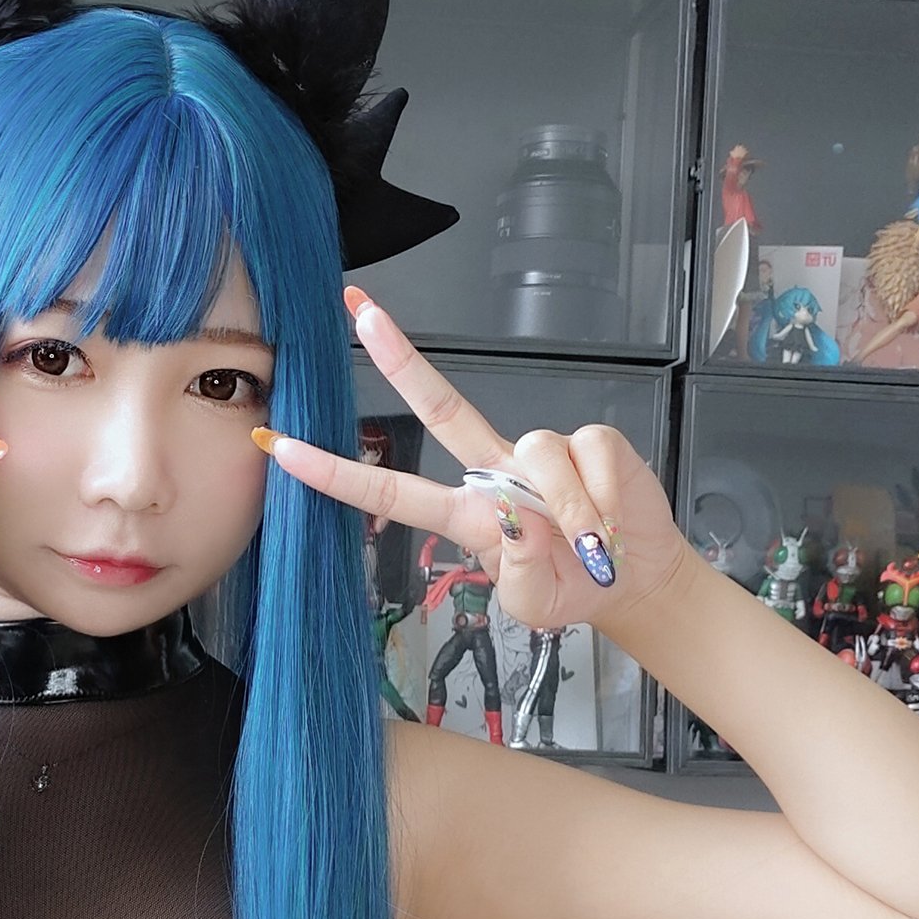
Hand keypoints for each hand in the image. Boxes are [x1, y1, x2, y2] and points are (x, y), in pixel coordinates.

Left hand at [257, 287, 694, 633]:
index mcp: (464, 515)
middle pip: (439, 406)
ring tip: (593, 543)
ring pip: (536, 449)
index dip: (335, 472)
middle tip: (360, 313)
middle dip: (400, 357)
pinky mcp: (588, 441)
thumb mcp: (535, 605)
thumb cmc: (573, 587)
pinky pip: (586, 453)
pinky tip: (610, 518)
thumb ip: (521, 574)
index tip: (283, 449)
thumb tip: (514, 521)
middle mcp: (494, 473)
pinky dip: (602, 495)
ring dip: (569, 506)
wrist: (635, 578)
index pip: (388, 491)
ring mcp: (539, 452)